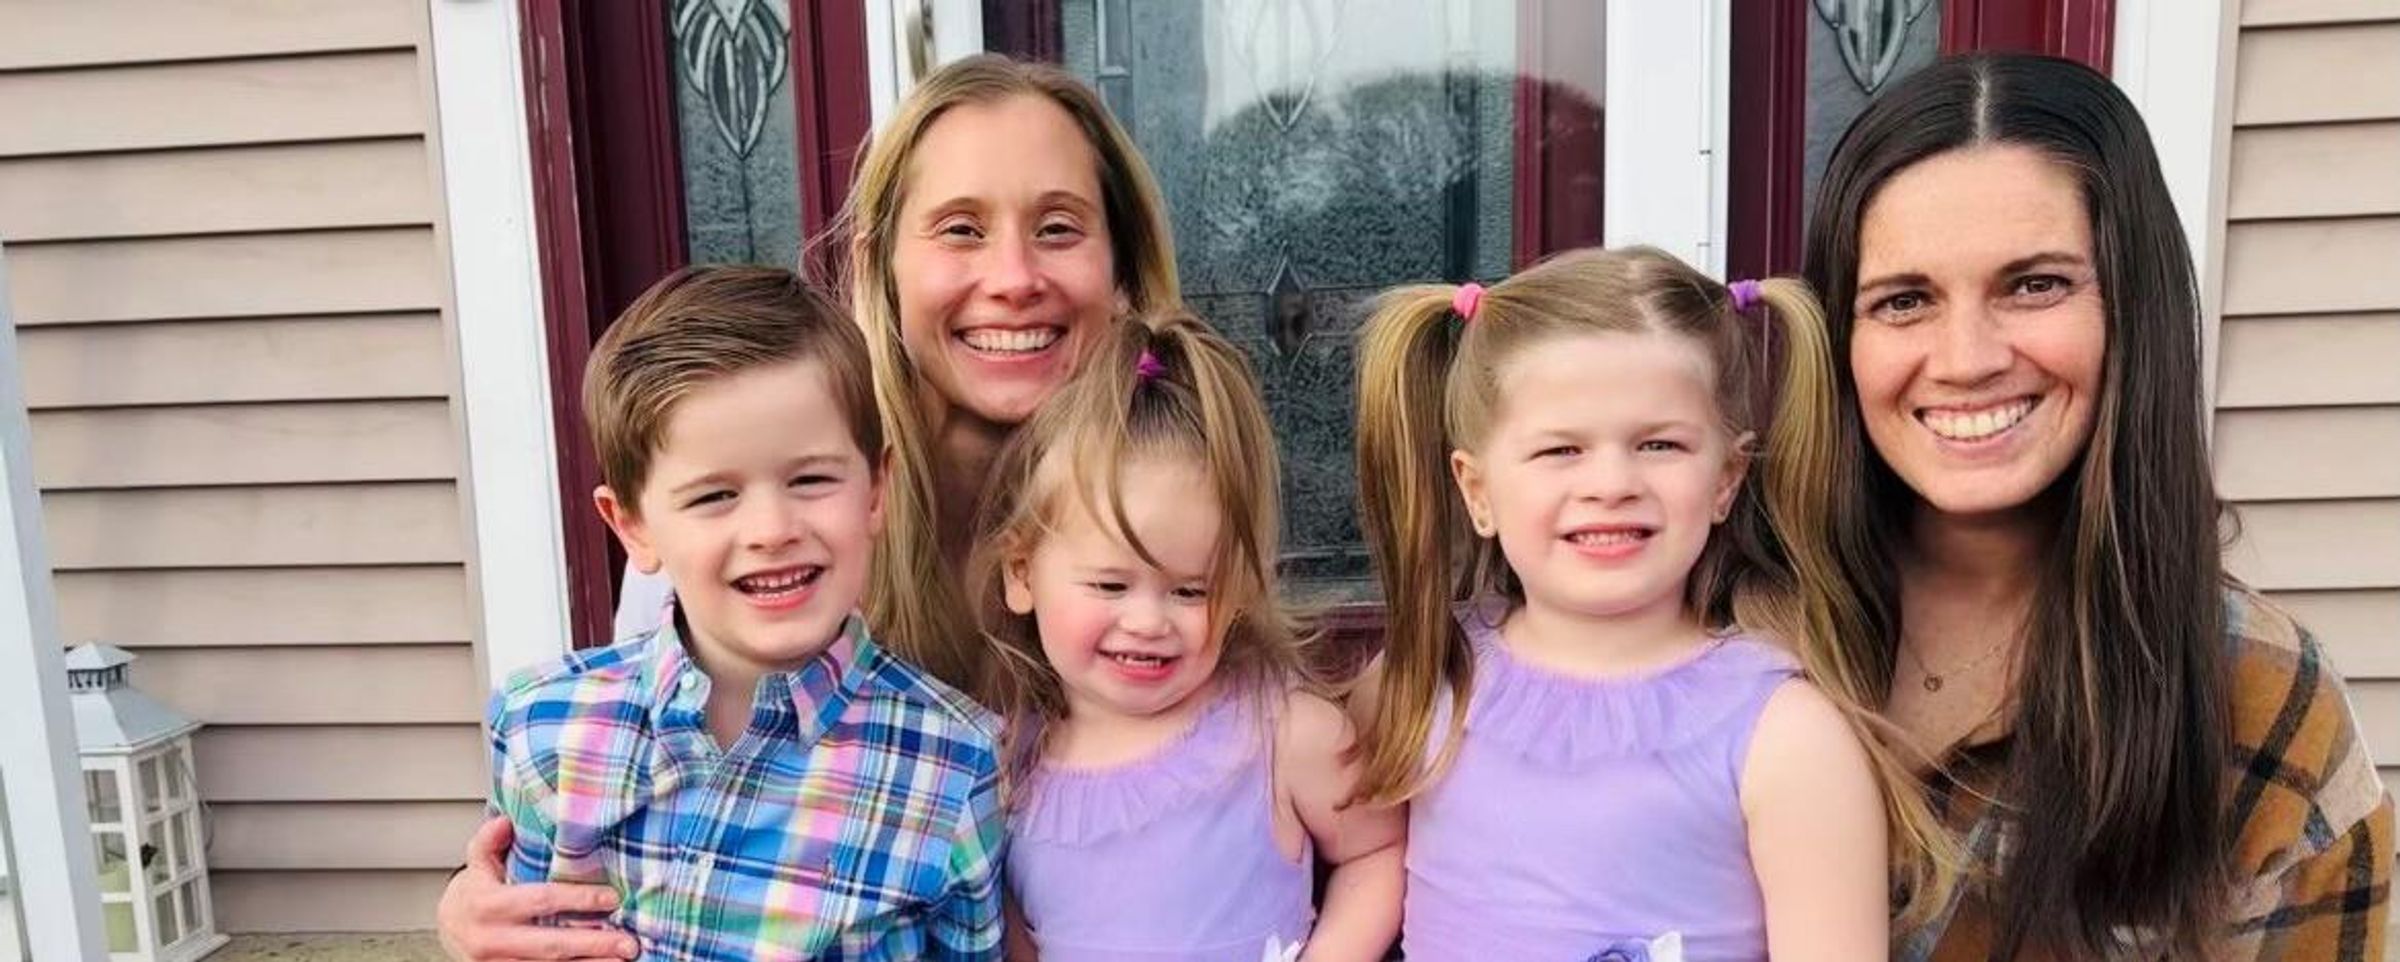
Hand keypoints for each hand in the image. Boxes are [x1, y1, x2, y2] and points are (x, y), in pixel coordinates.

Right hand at [437, 817, 637, 960]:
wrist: (449, 928)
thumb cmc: (475, 891)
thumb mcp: (478, 862)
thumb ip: (489, 842)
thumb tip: (503, 822)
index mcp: (486, 905)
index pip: (540, 901)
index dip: (577, 900)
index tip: (612, 898)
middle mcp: (490, 940)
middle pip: (550, 944)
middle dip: (592, 944)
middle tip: (629, 942)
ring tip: (623, 960)